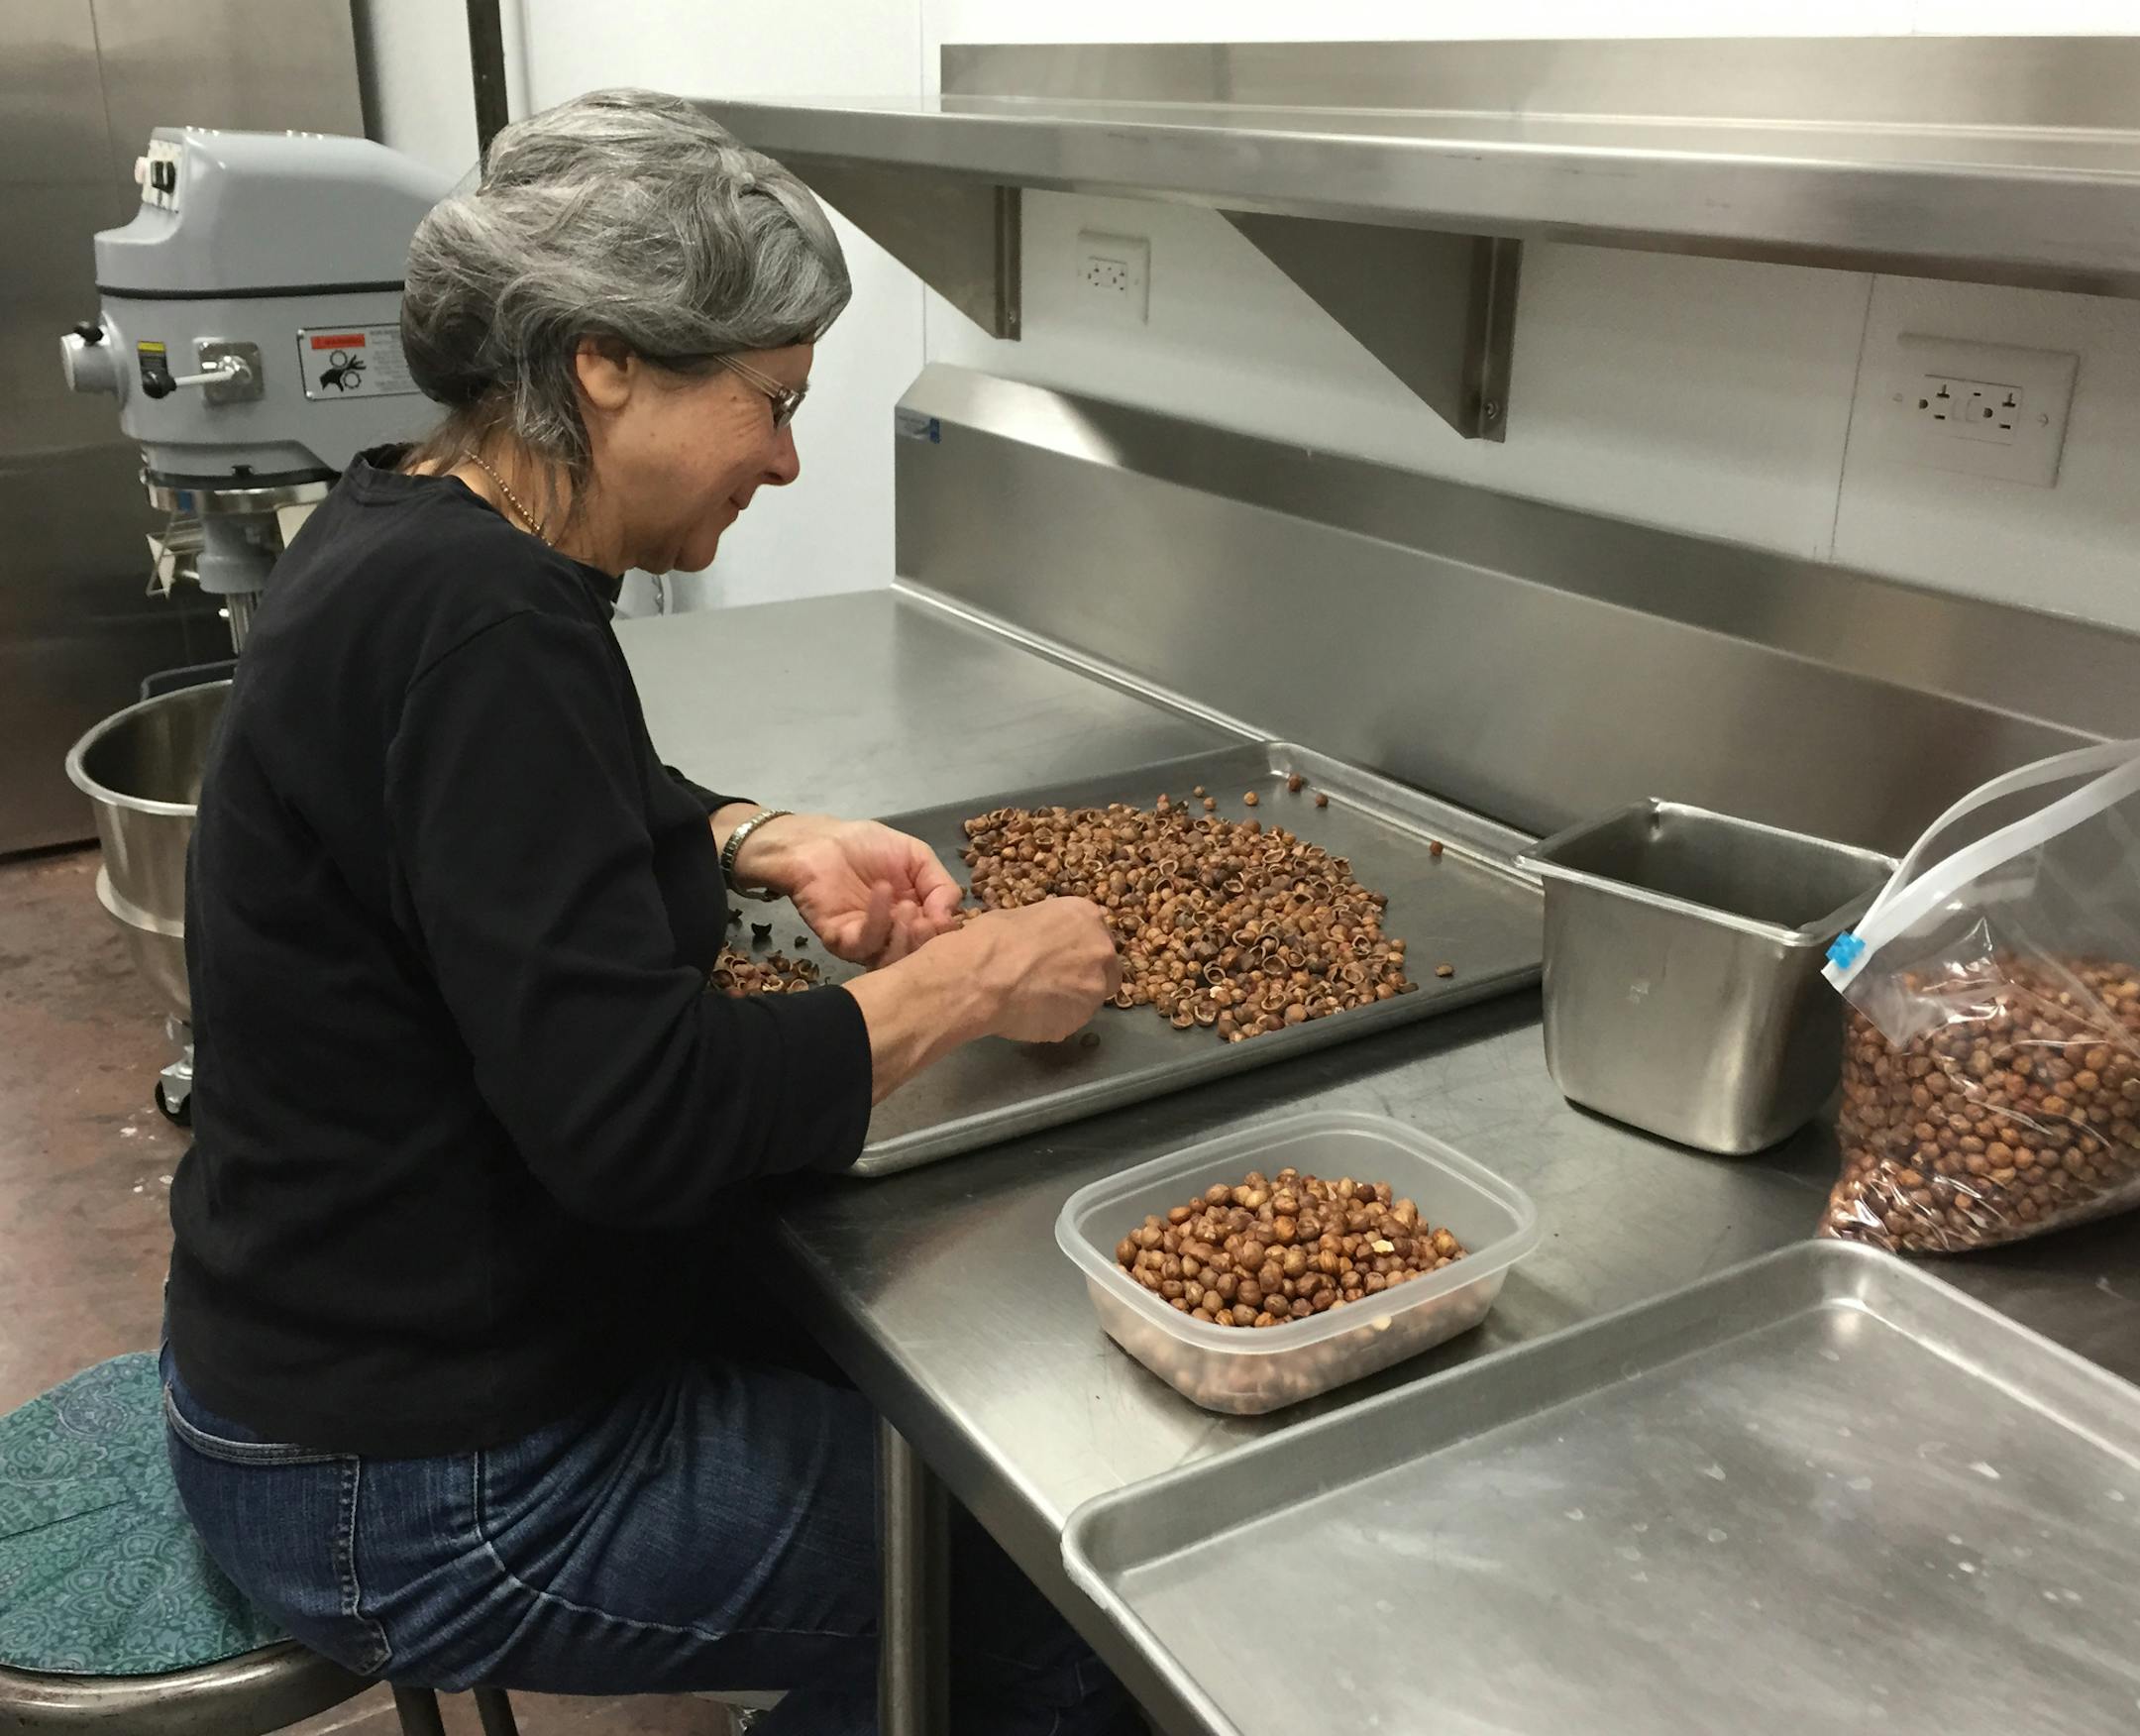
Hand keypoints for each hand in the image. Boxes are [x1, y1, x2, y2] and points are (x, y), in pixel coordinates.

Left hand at [731, 813, 962, 966]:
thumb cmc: (867, 846)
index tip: (947, 918)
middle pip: (918, 956)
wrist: (820, 841)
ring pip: (893, 958)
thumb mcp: (918, 857)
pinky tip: (882, 892)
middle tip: (930, 920)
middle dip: (928, 940)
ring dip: (906, 935)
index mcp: (915, 918)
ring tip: (909, 907)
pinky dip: (879, 920)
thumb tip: (952, 920)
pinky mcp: (841, 941)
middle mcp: (893, 936)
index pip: (938, 940)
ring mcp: (867, 942)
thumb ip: (941, 885)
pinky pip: (865, 944)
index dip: (945, 934)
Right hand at [962, 898, 1122, 1042]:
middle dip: (1085, 976)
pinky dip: (1052, 1020)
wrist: (984, 976)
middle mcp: (1101, 950)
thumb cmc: (995, 938)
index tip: (1061, 958)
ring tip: (1033, 1001)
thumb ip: (1046, 933)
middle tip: (1053, 982)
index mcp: (1087, 916)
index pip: (1096, 936)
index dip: (1078, 950)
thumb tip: (1041, 945)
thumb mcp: (1022, 917)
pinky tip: (1027, 1015)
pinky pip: (1068, 1021)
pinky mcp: (1079, 1021)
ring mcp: (1094, 988)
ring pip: (1089, 999)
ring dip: (1069, 1001)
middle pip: (1105, 969)